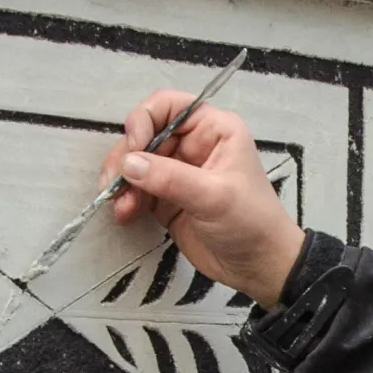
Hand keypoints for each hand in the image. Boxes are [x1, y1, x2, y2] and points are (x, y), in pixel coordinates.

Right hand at [105, 90, 305, 307]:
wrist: (258, 267)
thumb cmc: (250, 222)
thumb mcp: (214, 197)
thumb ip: (171, 178)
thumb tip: (129, 163)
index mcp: (213, 129)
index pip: (168, 105)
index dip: (144, 120)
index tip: (134, 147)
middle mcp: (193, 144)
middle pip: (144, 134)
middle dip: (125, 157)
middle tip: (113, 183)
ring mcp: (177, 171)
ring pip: (135, 162)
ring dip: (121, 181)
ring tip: (120, 206)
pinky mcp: (166, 198)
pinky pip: (136, 189)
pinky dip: (125, 199)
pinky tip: (123, 214)